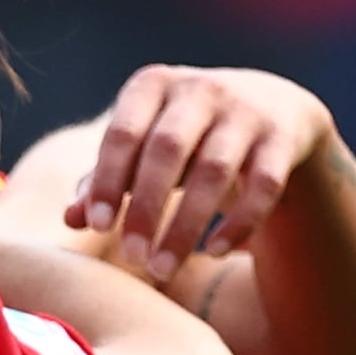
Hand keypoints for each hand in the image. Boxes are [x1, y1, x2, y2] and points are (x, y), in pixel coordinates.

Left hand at [66, 66, 336, 277]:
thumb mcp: (142, 146)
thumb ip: (105, 179)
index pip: (123, 133)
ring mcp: (247, 110)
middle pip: (167, 150)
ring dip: (186, 224)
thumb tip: (70, 219)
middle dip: (147, 207)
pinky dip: (239, 222)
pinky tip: (214, 252)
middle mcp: (201, 89)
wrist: (273, 106)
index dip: (108, 180)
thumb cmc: (184, 135)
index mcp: (153, 85)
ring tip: (161, 269)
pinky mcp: (284, 136)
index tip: (99, 227)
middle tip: (132, 258)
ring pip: (214, 171)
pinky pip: (263, 185)